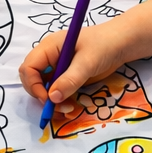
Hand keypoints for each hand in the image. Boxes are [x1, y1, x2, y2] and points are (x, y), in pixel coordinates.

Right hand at [18, 0, 151, 107]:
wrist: (123, 43)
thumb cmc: (105, 45)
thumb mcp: (88, 62)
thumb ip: (70, 80)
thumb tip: (52, 98)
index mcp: (49, 47)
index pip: (29, 67)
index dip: (33, 85)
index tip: (48, 99)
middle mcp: (49, 57)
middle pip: (32, 79)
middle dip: (41, 95)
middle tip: (58, 108)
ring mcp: (57, 67)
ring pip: (44, 87)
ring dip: (51, 101)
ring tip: (67, 109)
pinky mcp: (66, 76)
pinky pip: (56, 90)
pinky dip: (60, 100)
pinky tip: (71, 105)